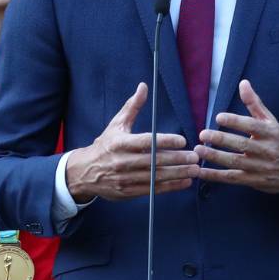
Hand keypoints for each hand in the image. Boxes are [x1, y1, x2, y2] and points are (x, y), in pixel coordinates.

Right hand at [65, 83, 201, 201]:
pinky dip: (170, 187)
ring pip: (155, 177)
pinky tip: (184, 182)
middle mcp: (121, 162)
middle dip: (177, 160)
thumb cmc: (105, 145)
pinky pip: (152, 190)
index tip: (182, 140)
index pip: (146, 142)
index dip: (165, 141)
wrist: (83, 172)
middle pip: (153, 161)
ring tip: (195, 170)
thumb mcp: (116, 124)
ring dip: (177, 174)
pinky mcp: (127, 192)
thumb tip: (143, 86)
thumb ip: (132, 107)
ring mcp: (124, 179)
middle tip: (195, 156)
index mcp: (119, 143)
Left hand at [193, 80, 278, 193]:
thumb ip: (255, 103)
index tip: (219, 117)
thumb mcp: (271, 121)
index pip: (252, 126)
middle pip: (242, 144)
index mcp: (270, 133)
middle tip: (203, 134)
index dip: (236, 121)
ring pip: (235, 161)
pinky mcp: (252, 180)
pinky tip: (200, 171)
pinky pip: (231, 177)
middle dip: (222, 139)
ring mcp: (258, 166)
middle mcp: (265, 150)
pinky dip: (215, 175)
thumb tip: (243, 83)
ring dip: (215, 157)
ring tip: (199, 150)